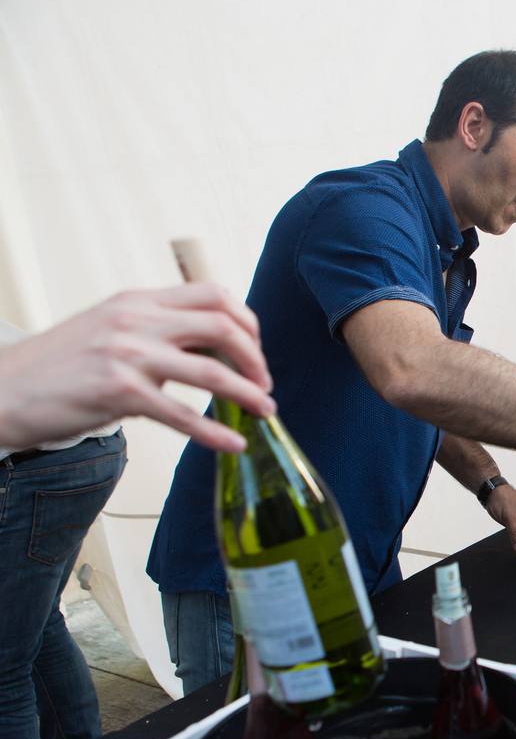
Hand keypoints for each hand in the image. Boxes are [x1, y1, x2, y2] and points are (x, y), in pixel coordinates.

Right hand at [0, 284, 273, 452]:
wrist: (2, 390)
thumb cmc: (59, 368)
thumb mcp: (110, 329)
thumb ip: (155, 332)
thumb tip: (208, 353)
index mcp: (137, 300)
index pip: (213, 294)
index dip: (247, 323)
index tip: (255, 351)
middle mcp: (135, 319)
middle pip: (223, 326)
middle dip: (256, 357)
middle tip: (265, 384)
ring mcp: (127, 354)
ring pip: (212, 371)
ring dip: (249, 394)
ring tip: (266, 411)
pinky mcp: (118, 392)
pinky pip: (182, 414)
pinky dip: (216, 432)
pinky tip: (234, 444)